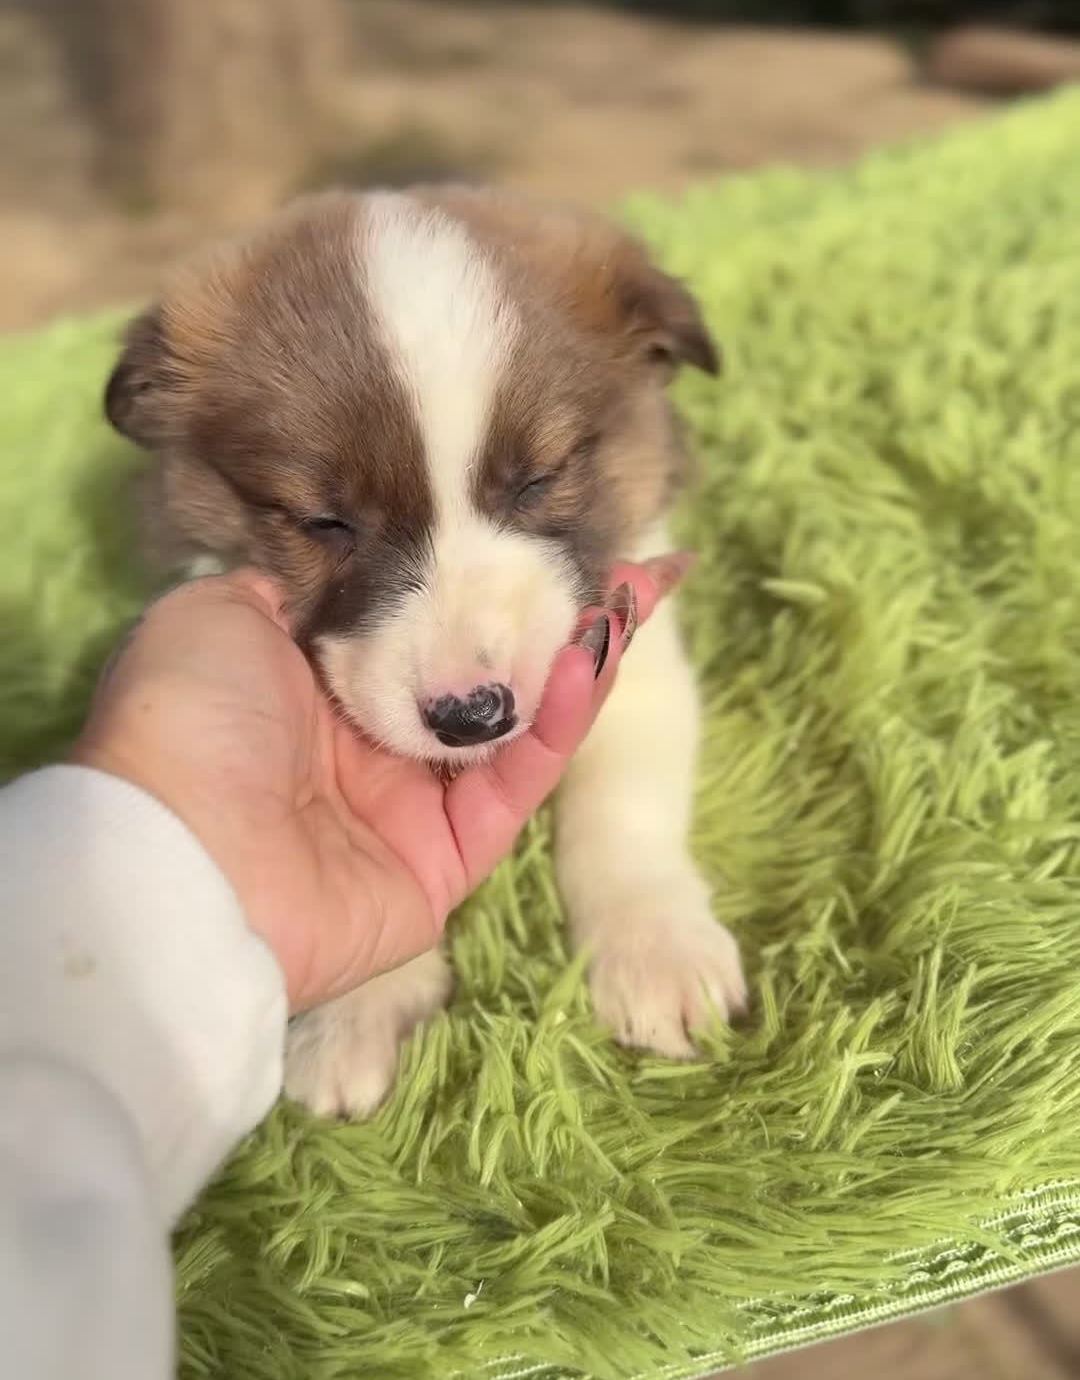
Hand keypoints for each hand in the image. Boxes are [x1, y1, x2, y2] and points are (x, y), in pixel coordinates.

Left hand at [72, 556, 691, 1012]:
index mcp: (305, 677)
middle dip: (548, 610)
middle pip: (477, 666)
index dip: (475, 568)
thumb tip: (342, 550)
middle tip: (622, 555)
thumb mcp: (217, 610)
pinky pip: (518, 782)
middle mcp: (363, 738)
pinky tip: (590, 657)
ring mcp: (408, 804)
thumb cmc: (190, 717)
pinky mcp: (447, 862)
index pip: (414, 613)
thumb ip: (295, 577)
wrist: (177, 855)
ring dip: (573, 656)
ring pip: (513, 722)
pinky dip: (560, 722)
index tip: (534, 517)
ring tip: (634, 591)